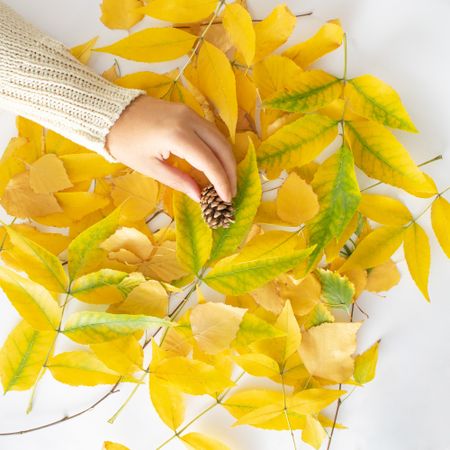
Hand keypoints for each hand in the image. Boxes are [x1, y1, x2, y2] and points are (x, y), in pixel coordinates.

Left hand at [105, 94, 236, 201]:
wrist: (109, 113)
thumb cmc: (125, 143)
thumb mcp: (149, 167)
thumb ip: (178, 181)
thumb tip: (200, 196)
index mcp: (176, 135)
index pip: (209, 161)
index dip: (221, 182)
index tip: (226, 199)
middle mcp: (189, 120)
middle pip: (222, 147)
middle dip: (230, 172)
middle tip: (230, 193)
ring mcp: (190, 112)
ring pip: (220, 137)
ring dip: (227, 160)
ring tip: (226, 181)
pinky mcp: (188, 111)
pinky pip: (211, 131)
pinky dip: (218, 149)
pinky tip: (217, 164)